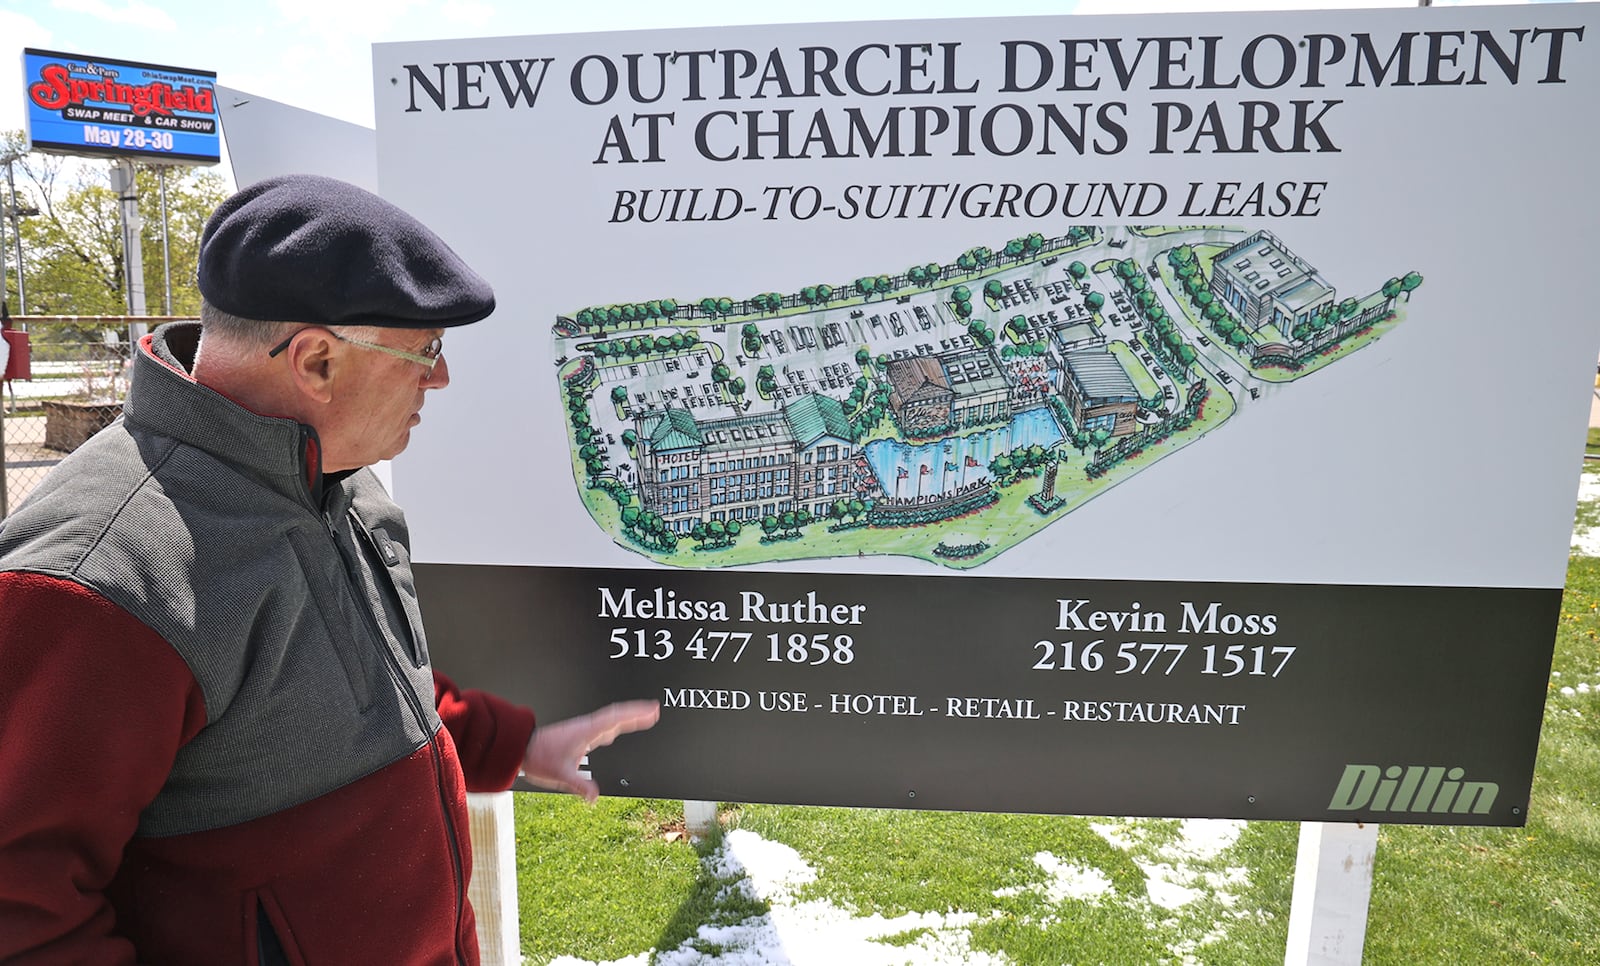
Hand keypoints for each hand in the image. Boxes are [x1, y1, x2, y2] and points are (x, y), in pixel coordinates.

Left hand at [520, 700, 659, 802]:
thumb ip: (579, 785)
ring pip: (609, 720)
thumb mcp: (560, 774)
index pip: (616, 717)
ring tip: (641, 718)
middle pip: (617, 716)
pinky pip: (602, 727)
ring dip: (626, 718)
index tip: (652, 709)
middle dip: (637, 712)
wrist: (521, 748)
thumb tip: (594, 797)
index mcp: (587, 731)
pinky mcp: (578, 735)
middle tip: (654, 710)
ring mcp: (583, 730)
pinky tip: (613, 734)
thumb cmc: (539, 756)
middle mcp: (587, 727)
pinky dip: (613, 726)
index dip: (636, 713)